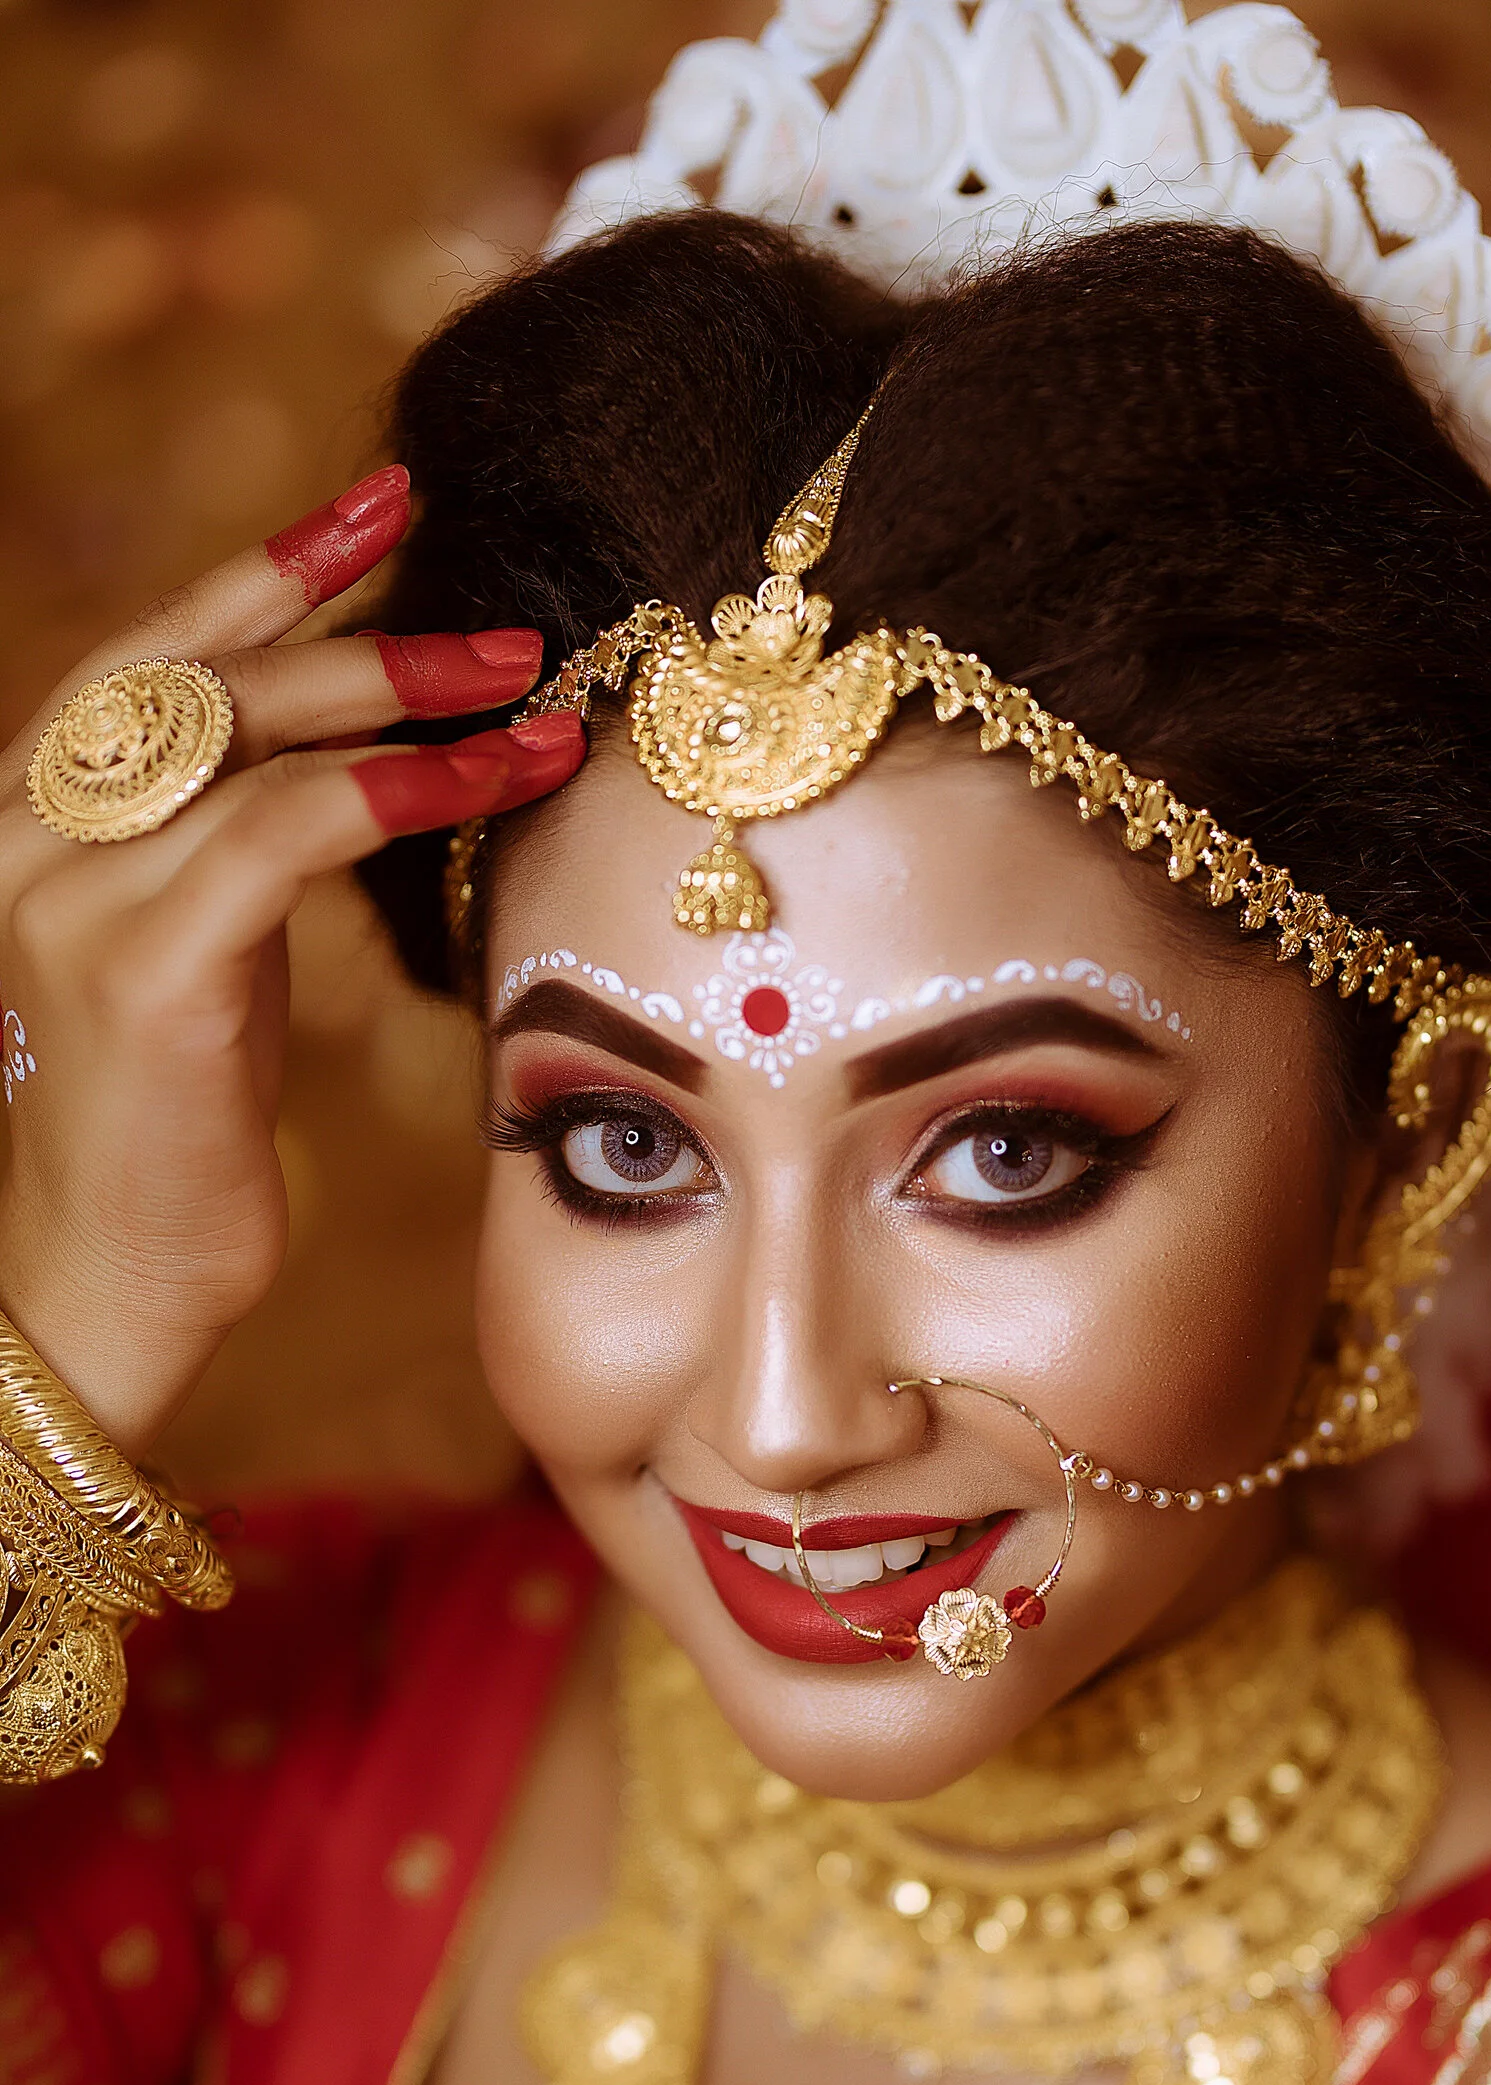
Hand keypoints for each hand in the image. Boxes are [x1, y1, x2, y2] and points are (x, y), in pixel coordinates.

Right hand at [0, 466, 584, 1456]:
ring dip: (411, 710)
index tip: (382, 499)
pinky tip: (484, 785)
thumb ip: (235, 841)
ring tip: (533, 703)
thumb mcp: (201, 945)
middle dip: (362, 625)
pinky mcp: (138, 964)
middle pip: (205, 675)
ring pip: (254, 742)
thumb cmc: (173, 1119)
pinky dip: (393, 795)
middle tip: (506, 626)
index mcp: (31, 812)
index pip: (155, 653)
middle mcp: (22, 830)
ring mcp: (67, 893)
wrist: (112, 1273)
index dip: (269, 569)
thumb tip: (358, 753)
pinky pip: (283, 834)